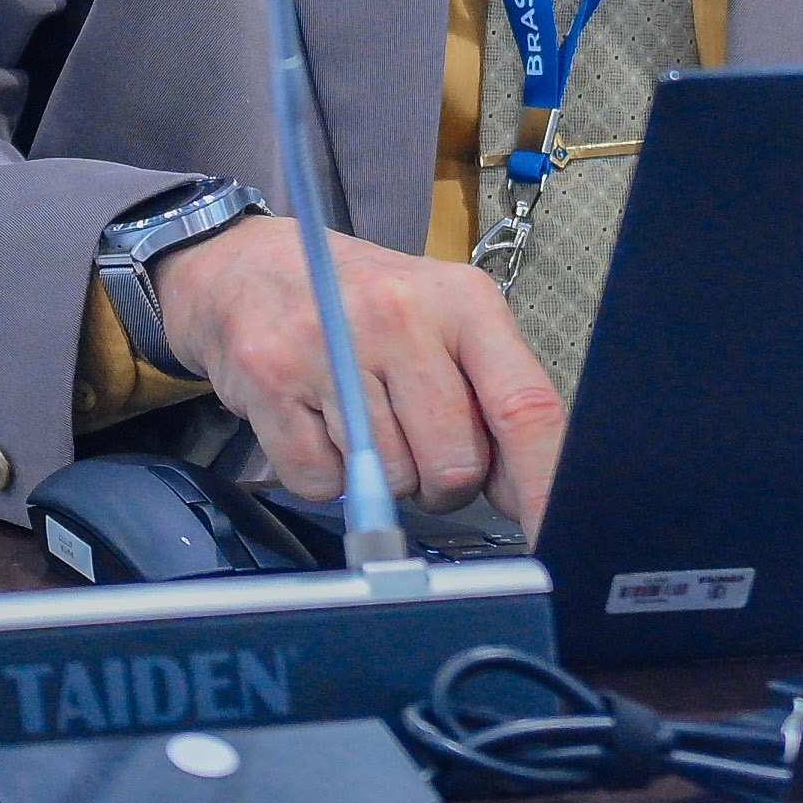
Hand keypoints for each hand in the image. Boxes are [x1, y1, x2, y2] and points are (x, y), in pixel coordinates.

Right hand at [153, 213, 566, 529]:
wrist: (251, 271)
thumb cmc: (363, 305)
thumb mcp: (444, 323)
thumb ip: (492, 398)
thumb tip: (527, 492)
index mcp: (464, 301)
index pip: (524, 406)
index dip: (542, 483)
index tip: (550, 532)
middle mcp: (400, 315)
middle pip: (454, 463)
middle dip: (441, 481)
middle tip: (417, 442)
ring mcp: (330, 346)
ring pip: (390, 480)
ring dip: (382, 476)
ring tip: (364, 420)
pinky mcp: (269, 381)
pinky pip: (322, 482)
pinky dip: (325, 474)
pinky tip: (320, 424)